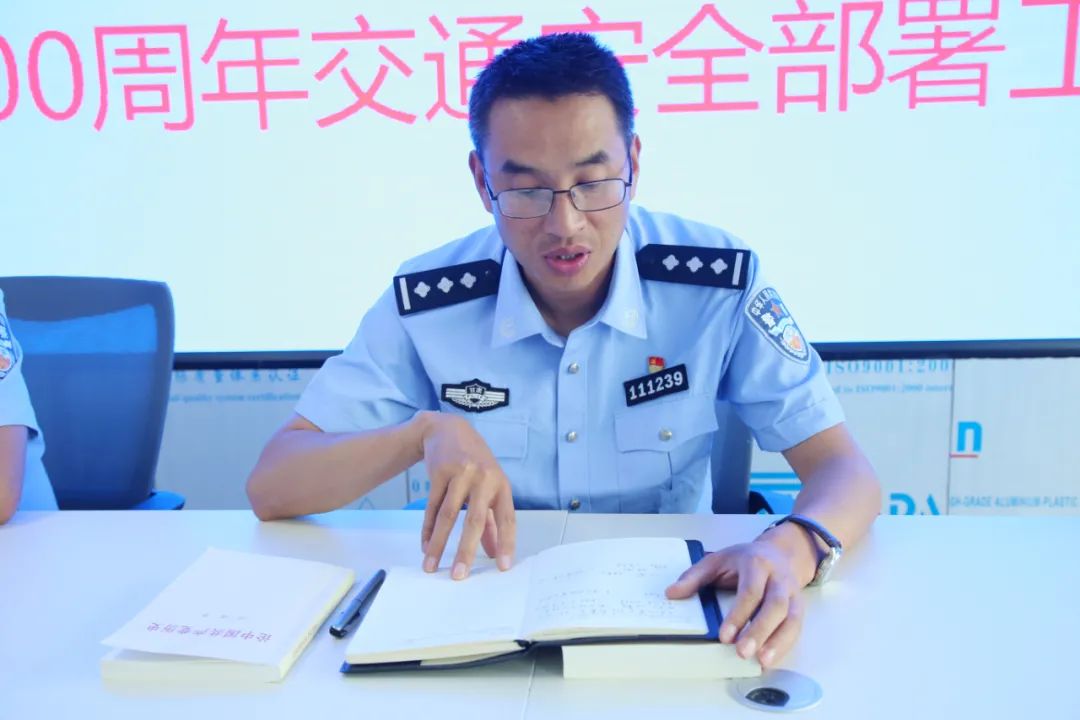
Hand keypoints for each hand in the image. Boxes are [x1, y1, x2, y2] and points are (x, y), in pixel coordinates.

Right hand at [418, 412, 515, 580]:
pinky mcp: (439, 472)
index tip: (502, 568)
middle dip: (466, 550)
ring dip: (438, 544)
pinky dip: (427, 529)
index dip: (505, 543)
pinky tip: (425, 546)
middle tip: (459, 576)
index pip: (507, 519)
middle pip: (475, 520)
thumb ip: (493, 520)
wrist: (448, 430)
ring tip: (431, 566)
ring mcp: (461, 473)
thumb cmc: (475, 463)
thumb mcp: (490, 486)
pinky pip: (431, 506)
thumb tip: (494, 553)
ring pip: (448, 515)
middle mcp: (484, 479)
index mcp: (501, 485)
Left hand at [665, 533, 814, 667]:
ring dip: (778, 642)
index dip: (738, 615)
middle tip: (742, 652)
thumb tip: (671, 593)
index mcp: (756, 564)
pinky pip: (797, 628)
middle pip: (775, 606)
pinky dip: (785, 645)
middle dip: (759, 631)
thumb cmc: (744, 559)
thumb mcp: (717, 560)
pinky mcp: (800, 607)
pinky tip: (770, 660)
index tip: (724, 636)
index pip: (750, 591)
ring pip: (792, 618)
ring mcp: (792, 593)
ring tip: (761, 661)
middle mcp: (778, 579)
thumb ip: (694, 576)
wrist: (780, 553)